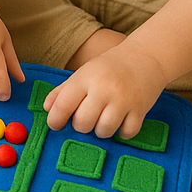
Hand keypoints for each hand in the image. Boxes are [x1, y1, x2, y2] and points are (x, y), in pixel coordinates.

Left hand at [44, 44, 167, 139]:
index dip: (55, 120)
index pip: (63, 105)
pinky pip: (127, 133)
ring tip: (102, 119)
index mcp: (85, 79)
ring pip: (103, 131)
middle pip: (83, 123)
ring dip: (100, 130)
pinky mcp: (140, 110)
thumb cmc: (108, 68)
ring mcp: (123, 101)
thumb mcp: (82, 74)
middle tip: (84, 118)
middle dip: (80, 126)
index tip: (55, 124)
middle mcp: (103, 90)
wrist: (144, 58)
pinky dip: (121, 133)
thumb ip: (62, 91)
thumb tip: (47, 109)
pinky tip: (120, 122)